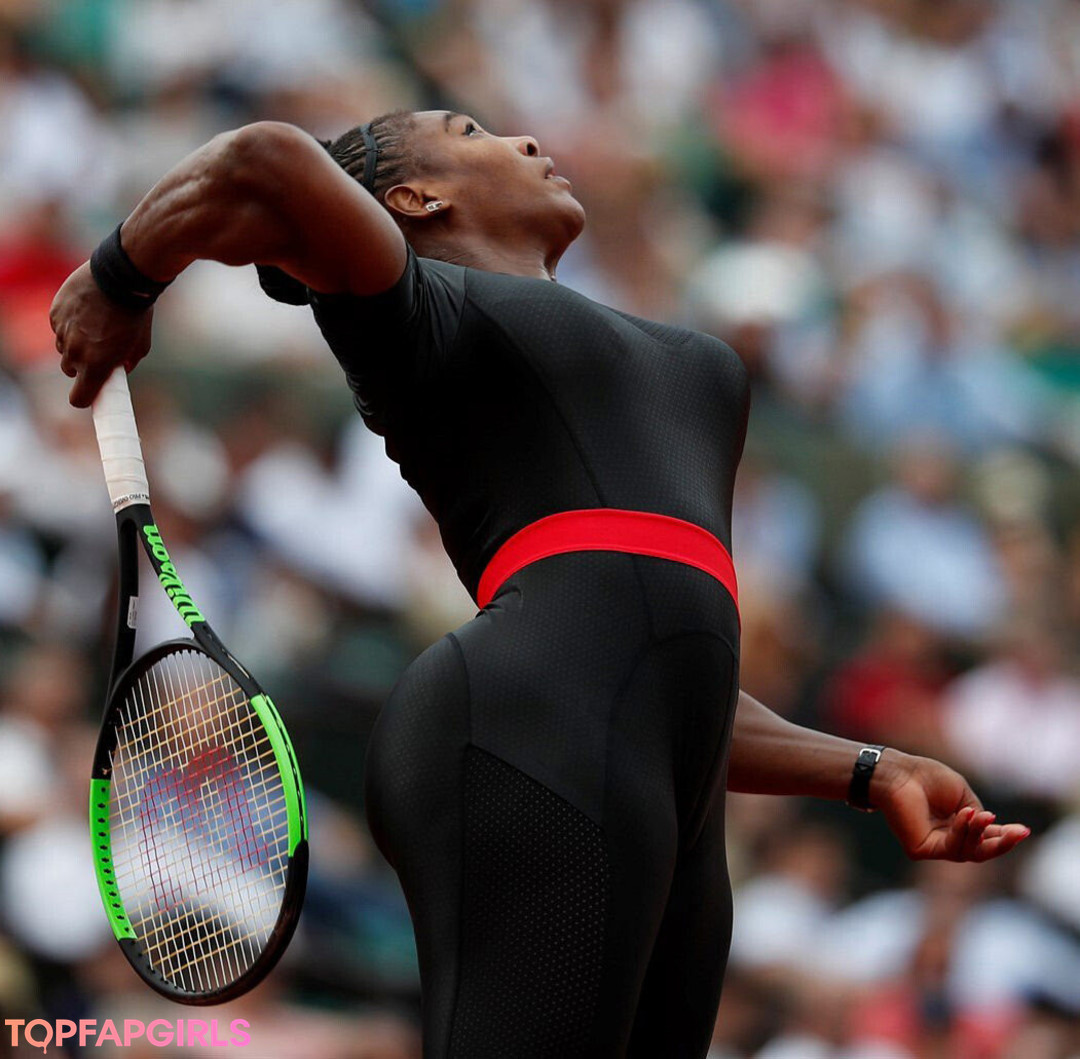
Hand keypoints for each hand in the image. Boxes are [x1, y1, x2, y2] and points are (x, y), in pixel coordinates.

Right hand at [50, 262, 152, 406]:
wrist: (121, 278)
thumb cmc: (136, 314)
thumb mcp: (140, 345)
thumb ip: (127, 363)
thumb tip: (120, 369)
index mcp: (95, 365)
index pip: (78, 399)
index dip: (85, 397)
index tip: (93, 391)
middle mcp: (74, 352)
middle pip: (70, 372)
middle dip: (83, 367)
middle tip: (100, 353)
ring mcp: (61, 332)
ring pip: (63, 349)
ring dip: (76, 345)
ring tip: (96, 327)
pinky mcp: (55, 314)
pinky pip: (59, 328)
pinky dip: (70, 325)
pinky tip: (87, 311)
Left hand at [874, 751, 1029, 861]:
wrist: (897, 773)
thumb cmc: (925, 777)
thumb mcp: (962, 794)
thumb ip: (977, 813)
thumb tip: (992, 827)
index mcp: (955, 824)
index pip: (983, 837)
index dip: (1004, 835)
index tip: (1024, 830)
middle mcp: (945, 838)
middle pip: (979, 850)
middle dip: (1002, 843)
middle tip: (1020, 833)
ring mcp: (933, 845)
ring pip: (969, 852)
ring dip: (981, 833)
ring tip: (984, 815)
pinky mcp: (921, 850)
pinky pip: (952, 848)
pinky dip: (963, 832)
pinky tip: (968, 815)